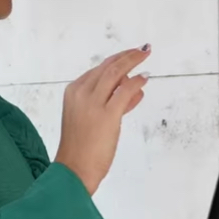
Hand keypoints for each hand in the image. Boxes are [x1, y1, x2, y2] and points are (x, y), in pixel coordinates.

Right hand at [54, 45, 150, 194]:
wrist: (74, 169)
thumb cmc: (82, 148)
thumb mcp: (91, 119)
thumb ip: (112, 103)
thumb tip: (134, 90)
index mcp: (73, 92)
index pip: (98, 70)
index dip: (117, 62)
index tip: (130, 57)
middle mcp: (81, 93)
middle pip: (108, 66)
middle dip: (126, 55)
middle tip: (142, 50)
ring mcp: (93, 103)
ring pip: (116, 72)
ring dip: (133, 60)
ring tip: (145, 54)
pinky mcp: (107, 114)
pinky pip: (125, 90)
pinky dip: (137, 81)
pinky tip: (144, 78)